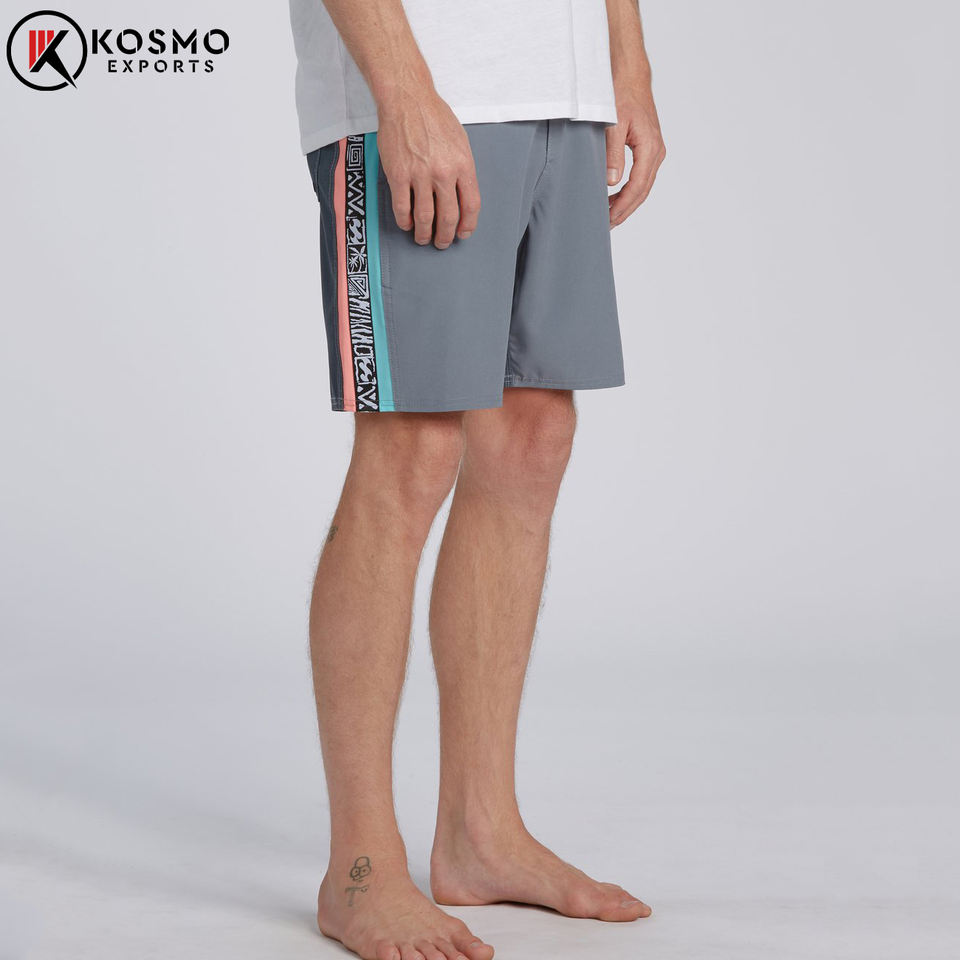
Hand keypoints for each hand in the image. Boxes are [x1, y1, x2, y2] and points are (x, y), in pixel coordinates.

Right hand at [376, 89, 480, 249]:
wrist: (407, 99)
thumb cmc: (434, 116)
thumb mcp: (460, 141)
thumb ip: (462, 169)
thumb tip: (462, 194)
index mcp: (462, 164)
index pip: (471, 205)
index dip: (468, 225)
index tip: (463, 233)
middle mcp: (443, 172)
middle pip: (449, 217)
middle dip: (445, 236)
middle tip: (442, 242)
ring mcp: (420, 175)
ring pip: (425, 218)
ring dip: (424, 234)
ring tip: (423, 238)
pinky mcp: (398, 175)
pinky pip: (402, 208)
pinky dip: (405, 221)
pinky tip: (407, 224)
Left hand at [606, 81, 665, 226]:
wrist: (629, 75)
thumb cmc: (621, 94)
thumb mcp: (613, 124)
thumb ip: (612, 154)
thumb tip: (612, 182)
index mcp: (650, 147)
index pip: (637, 187)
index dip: (622, 206)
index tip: (608, 218)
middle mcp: (656, 151)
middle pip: (642, 191)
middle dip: (625, 210)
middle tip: (607, 224)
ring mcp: (655, 150)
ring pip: (643, 186)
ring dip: (627, 202)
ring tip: (609, 215)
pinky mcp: (649, 148)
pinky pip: (641, 176)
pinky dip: (629, 190)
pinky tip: (615, 196)